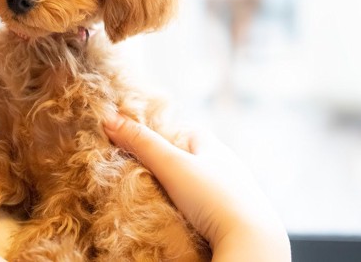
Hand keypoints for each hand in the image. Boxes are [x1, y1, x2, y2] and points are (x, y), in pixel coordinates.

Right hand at [103, 112, 290, 261]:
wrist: (252, 242)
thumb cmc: (215, 197)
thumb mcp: (171, 165)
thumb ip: (141, 142)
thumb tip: (108, 118)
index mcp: (215, 148)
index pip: (187, 131)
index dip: (165, 133)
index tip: (143, 142)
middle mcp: (228, 168)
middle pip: (194, 159)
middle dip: (172, 164)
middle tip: (147, 173)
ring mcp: (235, 195)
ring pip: (202, 185)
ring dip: (184, 190)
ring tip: (161, 199)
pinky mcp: (236, 219)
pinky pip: (209, 208)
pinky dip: (195, 210)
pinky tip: (183, 218)